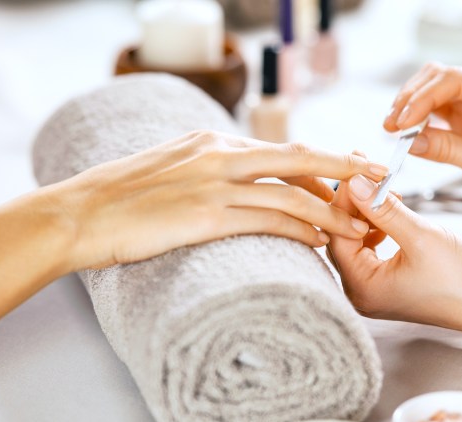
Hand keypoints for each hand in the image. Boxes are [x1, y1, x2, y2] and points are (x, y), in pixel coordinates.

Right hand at [58, 131, 388, 268]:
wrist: (79, 213)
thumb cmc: (121, 197)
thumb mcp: (171, 168)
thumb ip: (209, 170)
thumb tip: (242, 184)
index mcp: (213, 140)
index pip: (281, 150)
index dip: (321, 163)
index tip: (348, 172)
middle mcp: (220, 154)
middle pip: (300, 158)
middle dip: (346, 169)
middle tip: (381, 179)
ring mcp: (214, 183)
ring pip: (292, 193)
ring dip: (331, 210)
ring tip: (361, 227)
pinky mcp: (206, 214)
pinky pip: (268, 220)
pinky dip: (300, 230)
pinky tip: (321, 241)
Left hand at [327, 174, 461, 334]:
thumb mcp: (420, 236)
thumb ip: (384, 209)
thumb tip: (355, 181)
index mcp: (363, 288)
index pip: (337, 236)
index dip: (344, 201)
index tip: (355, 170)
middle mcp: (362, 292)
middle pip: (343, 238)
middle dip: (354, 204)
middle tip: (365, 172)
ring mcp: (374, 288)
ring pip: (356, 240)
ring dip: (367, 213)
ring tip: (383, 189)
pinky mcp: (388, 281)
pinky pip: (370, 247)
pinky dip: (378, 225)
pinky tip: (392, 209)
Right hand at [383, 63, 461, 228]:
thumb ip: (447, 149)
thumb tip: (407, 141)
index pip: (452, 80)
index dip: (420, 99)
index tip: (399, 124)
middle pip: (437, 77)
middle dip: (410, 100)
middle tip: (390, 127)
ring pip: (432, 90)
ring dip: (409, 108)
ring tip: (392, 131)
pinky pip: (434, 109)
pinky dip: (417, 119)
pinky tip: (404, 134)